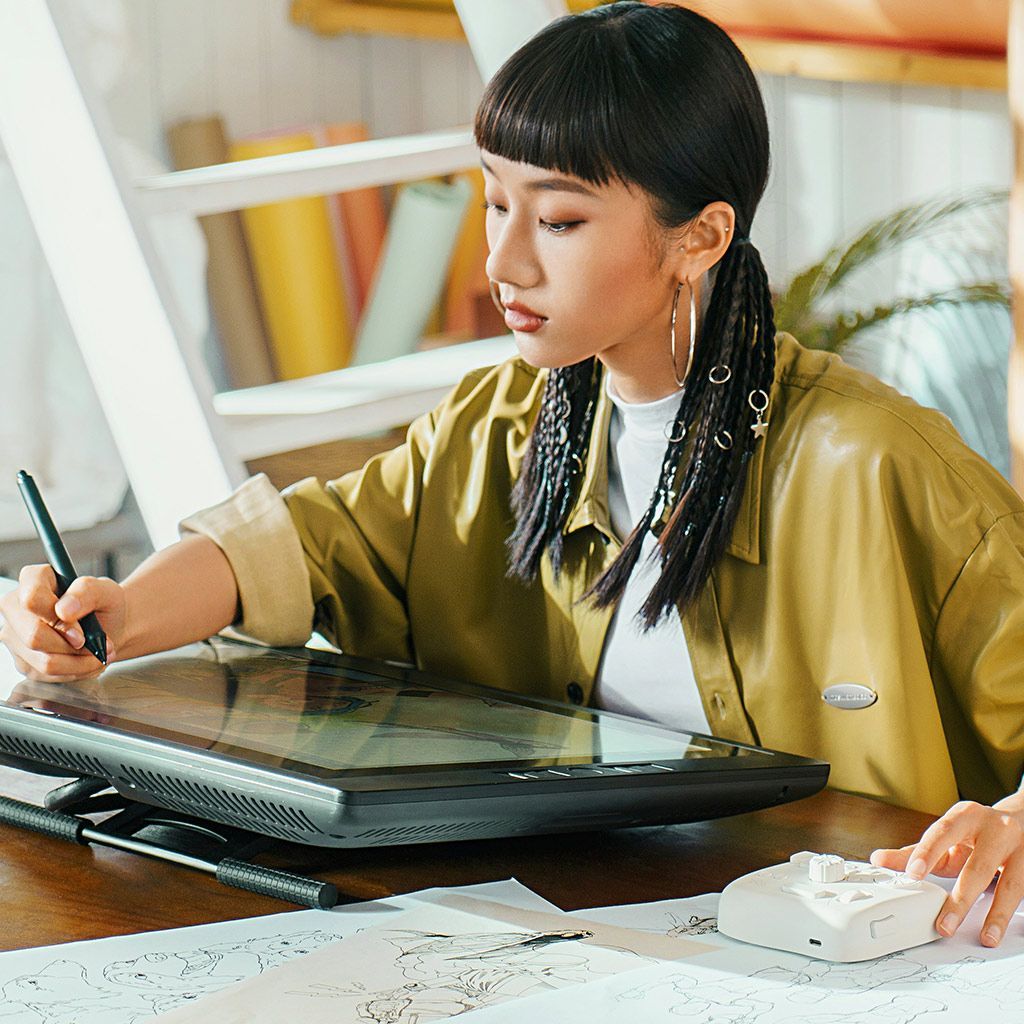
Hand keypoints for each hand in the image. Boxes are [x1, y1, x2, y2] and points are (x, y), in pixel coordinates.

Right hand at [0, 565, 128, 681]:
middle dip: (73, 647)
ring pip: (42, 661)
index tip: (82, 632)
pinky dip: (75, 672)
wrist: (110, 626)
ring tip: (98, 653)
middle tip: (99, 644)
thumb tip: (64, 610)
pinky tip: (86, 660)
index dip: (58, 621)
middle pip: (34, 637)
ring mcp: (15, 636)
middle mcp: (16, 607)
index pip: (31, 600)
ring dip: (79, 663)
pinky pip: (47, 675)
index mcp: (33, 579)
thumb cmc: (104, 605)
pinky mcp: (23, 660)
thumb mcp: (106, 591)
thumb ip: (86, 593)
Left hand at [870, 797, 1023, 947]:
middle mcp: (995, 829)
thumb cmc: (976, 831)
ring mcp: (1020, 848)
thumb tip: (879, 859)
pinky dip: (1013, 913)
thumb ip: (916, 851)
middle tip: (943, 923)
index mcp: (966, 816)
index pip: (943, 832)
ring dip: (996, 914)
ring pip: (1010, 885)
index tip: (913, 873)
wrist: (1021, 819)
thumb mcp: (947, 836)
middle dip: (961, 898)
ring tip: (985, 937)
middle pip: (978, 866)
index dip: (928, 852)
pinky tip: (1003, 929)